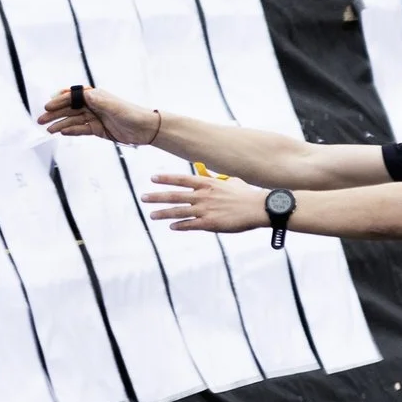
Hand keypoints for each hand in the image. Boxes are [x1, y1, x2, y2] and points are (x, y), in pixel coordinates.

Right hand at [36, 83, 160, 146]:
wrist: (145, 128)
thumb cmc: (130, 113)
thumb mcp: (112, 105)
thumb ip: (95, 100)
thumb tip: (80, 93)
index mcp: (95, 96)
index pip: (73, 97)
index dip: (59, 101)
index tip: (48, 105)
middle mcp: (93, 105)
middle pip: (70, 109)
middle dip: (55, 113)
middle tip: (40, 119)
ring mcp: (95, 118)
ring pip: (73, 120)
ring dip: (60, 124)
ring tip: (48, 129)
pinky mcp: (98, 129)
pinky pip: (81, 129)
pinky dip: (71, 130)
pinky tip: (62, 132)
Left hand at [143, 170, 265, 233]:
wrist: (257, 208)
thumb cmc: (246, 194)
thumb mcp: (231, 181)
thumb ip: (217, 179)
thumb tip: (210, 174)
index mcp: (207, 183)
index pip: (181, 179)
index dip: (166, 179)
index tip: (153, 178)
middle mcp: (203, 195)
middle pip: (174, 195)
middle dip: (157, 197)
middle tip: (143, 197)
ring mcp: (205, 209)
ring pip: (178, 211)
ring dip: (163, 213)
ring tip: (151, 215)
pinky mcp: (210, 223)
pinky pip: (190, 225)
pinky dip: (180, 225)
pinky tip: (171, 226)